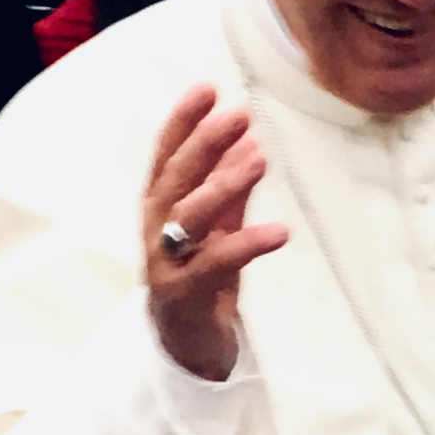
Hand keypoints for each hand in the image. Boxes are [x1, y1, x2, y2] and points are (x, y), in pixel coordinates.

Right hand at [142, 85, 289, 380]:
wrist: (186, 347)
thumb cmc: (201, 276)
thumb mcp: (218, 225)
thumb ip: (230, 186)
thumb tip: (248, 139)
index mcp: (158, 206)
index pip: (166, 155)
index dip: (183, 121)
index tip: (207, 88)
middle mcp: (155, 230)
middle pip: (176, 179)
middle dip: (205, 142)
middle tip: (239, 113)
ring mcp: (165, 263)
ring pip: (189, 217)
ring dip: (223, 183)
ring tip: (259, 156)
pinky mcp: (184, 296)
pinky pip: (215, 265)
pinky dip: (247, 244)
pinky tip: (279, 230)